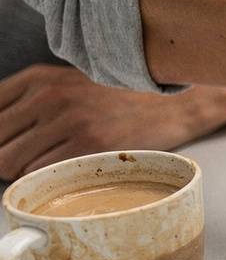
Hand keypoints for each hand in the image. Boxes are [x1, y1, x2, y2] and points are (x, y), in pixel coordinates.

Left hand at [0, 65, 222, 178]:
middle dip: (5, 159)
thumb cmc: (119, 99)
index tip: (9, 146)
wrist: (174, 103)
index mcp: (38, 79)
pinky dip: (47, 181)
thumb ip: (27, 102)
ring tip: (49, 169)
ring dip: (24, 173)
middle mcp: (49, 96)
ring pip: (11, 163)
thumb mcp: (66, 85)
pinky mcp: (90, 145)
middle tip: (28, 163)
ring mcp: (69, 121)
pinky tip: (68, 173)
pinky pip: (41, 175)